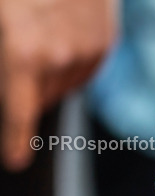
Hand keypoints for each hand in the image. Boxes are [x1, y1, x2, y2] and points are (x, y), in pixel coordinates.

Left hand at [0, 0, 118, 170]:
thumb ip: (6, 60)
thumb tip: (12, 85)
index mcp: (22, 53)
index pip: (17, 114)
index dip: (12, 141)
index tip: (13, 161)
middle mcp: (60, 58)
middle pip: (37, 98)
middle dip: (21, 91)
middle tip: (11, 66)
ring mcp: (87, 49)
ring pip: (61, 83)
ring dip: (45, 74)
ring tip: (32, 39)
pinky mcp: (103, 39)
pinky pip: (82, 67)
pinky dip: (67, 61)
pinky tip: (55, 33)